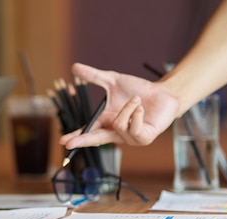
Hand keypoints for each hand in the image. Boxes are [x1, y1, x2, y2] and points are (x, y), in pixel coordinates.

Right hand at [59, 63, 179, 147]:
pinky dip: (137, 113)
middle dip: (83, 140)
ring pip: (119, 124)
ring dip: (128, 108)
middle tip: (70, 143)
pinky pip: (134, 127)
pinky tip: (142, 109)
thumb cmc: (138, 90)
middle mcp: (117, 133)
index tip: (63, 141)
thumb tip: (74, 66)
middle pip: (96, 140)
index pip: (89, 131)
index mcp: (107, 122)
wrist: (163, 93)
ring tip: (137, 102)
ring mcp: (129, 138)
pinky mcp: (143, 139)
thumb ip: (93, 76)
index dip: (76, 137)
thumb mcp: (113, 81)